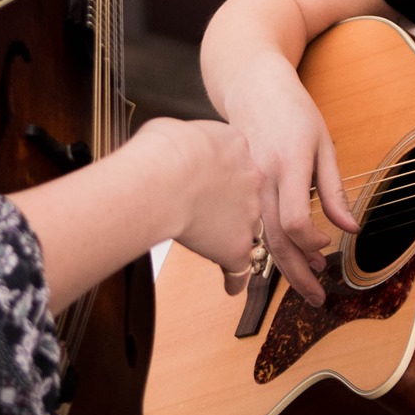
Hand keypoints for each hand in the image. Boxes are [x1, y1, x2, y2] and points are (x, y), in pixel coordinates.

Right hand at [132, 118, 264, 294]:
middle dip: (237, 205)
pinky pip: (242, 267)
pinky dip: (235, 278)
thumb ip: (184, 140)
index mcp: (238, 147)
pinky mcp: (237, 246)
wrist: (165, 177)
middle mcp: (252, 180)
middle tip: (220, 214)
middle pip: (250, 196)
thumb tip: (170, 142)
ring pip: (249, 229)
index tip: (217, 180)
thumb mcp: (177, 129)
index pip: (239, 162)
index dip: (227, 173)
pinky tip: (231, 286)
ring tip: (225, 248)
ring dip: (237, 238)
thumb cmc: (162, 149)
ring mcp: (249, 215)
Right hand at [220, 55, 359, 307]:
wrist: (250, 85)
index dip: (312, 244)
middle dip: (298, 275)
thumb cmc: (292, 110)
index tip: (327, 250)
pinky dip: (264, 248)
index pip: (295, 220)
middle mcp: (262, 178)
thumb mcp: (322, 142)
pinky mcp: (236, 187)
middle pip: (276, 239)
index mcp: (287, 164)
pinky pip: (249, 225)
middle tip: (318, 298)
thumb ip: (333, 188)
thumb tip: (351, 229)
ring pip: (261, 237)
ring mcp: (244, 184)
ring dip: (283, 266)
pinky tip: (278, 261)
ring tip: (306, 284)